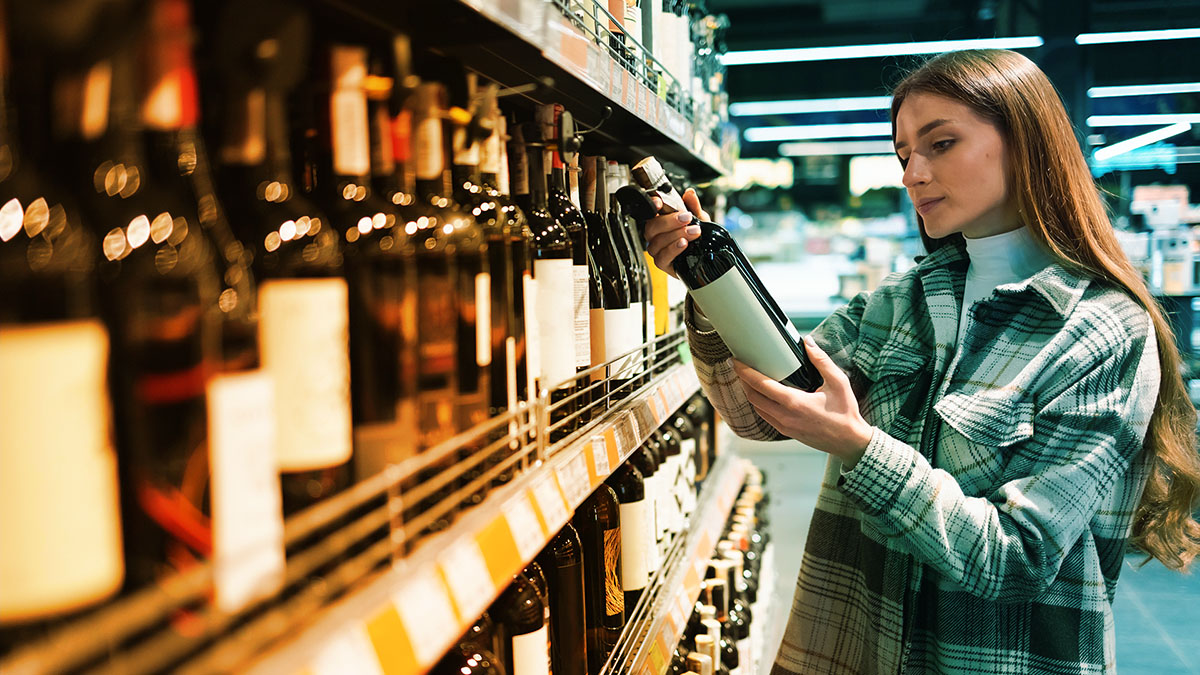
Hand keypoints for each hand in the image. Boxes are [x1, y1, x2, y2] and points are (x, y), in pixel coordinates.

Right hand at [643, 187, 708, 278]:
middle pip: (652, 226)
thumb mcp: (700, 219)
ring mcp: (658, 249)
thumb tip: (690, 193)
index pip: (650, 210)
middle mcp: (656, 235)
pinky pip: (662, 257)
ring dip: (676, 235)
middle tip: (687, 218)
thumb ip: (694, 207)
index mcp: (661, 220)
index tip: (660, 202)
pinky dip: (673, 249)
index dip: (651, 205)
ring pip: (658, 242)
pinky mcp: (663, 263)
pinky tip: (683, 244)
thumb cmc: (698, 238)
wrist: (706, 257)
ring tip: (693, 232)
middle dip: (670, 221)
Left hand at [732, 336, 873, 467]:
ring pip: (757, 408)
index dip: (745, 372)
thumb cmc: (845, 412)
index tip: (735, 361)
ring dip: (750, 393)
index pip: (761, 385)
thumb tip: (808, 343)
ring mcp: (784, 426)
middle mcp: (785, 416)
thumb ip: (822, 361)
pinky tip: (764, 394)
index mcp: (795, 403)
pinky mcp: (786, 432)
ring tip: (748, 378)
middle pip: (753, 397)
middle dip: (743, 380)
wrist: (850, 442)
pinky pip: (765, 416)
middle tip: (739, 366)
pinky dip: (759, 403)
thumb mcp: (839, 382)